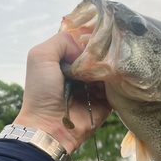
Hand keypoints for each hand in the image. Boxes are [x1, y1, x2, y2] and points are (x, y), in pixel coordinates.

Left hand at [14, 32, 111, 153]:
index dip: (91, 40)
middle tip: (110, 51)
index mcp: (67, 64)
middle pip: (100, 58)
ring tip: (114, 64)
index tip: (101, 35)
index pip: (85, 46)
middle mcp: (82, 75)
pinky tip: (119, 77)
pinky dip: (119, 84)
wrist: (50, 124)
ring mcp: (95, 89)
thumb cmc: (41, 91)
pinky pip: (118, 91)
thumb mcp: (40, 56)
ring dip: (112, 68)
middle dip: (105, 54)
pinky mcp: (106, 103)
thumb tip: (86, 51)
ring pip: (111, 73)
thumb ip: (62, 42)